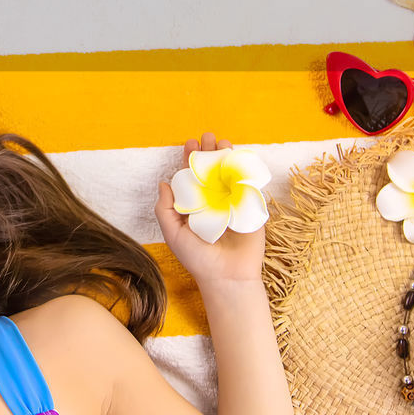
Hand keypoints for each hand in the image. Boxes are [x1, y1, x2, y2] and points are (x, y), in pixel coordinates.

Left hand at [154, 133, 266, 288]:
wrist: (227, 277)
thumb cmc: (197, 259)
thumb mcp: (173, 234)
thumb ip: (165, 209)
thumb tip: (163, 183)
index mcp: (195, 205)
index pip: (192, 177)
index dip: (190, 160)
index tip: (189, 144)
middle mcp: (213, 201)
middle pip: (211, 171)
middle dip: (208, 152)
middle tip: (206, 137)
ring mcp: (232, 204)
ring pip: (229, 174)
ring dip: (226, 156)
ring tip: (222, 141)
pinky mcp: (250, 209)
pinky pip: (248, 186)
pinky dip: (244, 170)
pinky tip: (239, 158)